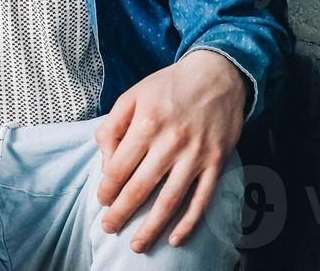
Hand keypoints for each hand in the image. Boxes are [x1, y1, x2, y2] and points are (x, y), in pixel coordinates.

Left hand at [92, 49, 245, 252]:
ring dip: (151, 227)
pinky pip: (202, 199)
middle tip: (108, 228)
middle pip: (140, 188)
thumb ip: (113, 126)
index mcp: (147, 123)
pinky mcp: (216, 162)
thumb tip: (106, 161)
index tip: (102, 200)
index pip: (119, 167)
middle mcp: (171, 142)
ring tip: (137, 245)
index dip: (107, 189)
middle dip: (121, 213)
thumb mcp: (133, 94)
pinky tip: (176, 239)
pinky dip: (189, 223)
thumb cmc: (170, 86)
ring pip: (170, 201)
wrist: (218, 74)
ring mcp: (196, 155)